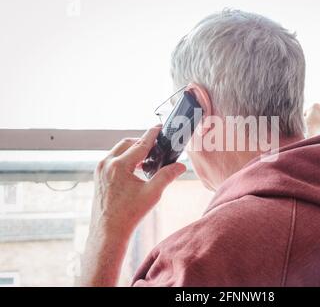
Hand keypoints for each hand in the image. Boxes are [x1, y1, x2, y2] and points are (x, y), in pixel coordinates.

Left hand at [78, 125, 185, 285]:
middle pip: (127, 143)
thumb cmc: (129, 214)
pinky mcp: (98, 176)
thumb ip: (167, 176)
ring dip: (132, 151)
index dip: (152, 135)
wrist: (108, 231)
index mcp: (119, 166)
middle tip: (156, 146)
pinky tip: (135, 169)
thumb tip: (180, 166)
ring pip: (118, 151)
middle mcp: (106, 164)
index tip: (159, 127)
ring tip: (147, 159)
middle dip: (141, 143)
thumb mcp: (152, 194)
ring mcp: (100, 169)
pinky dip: (124, 159)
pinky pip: (112, 159)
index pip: (140, 144)